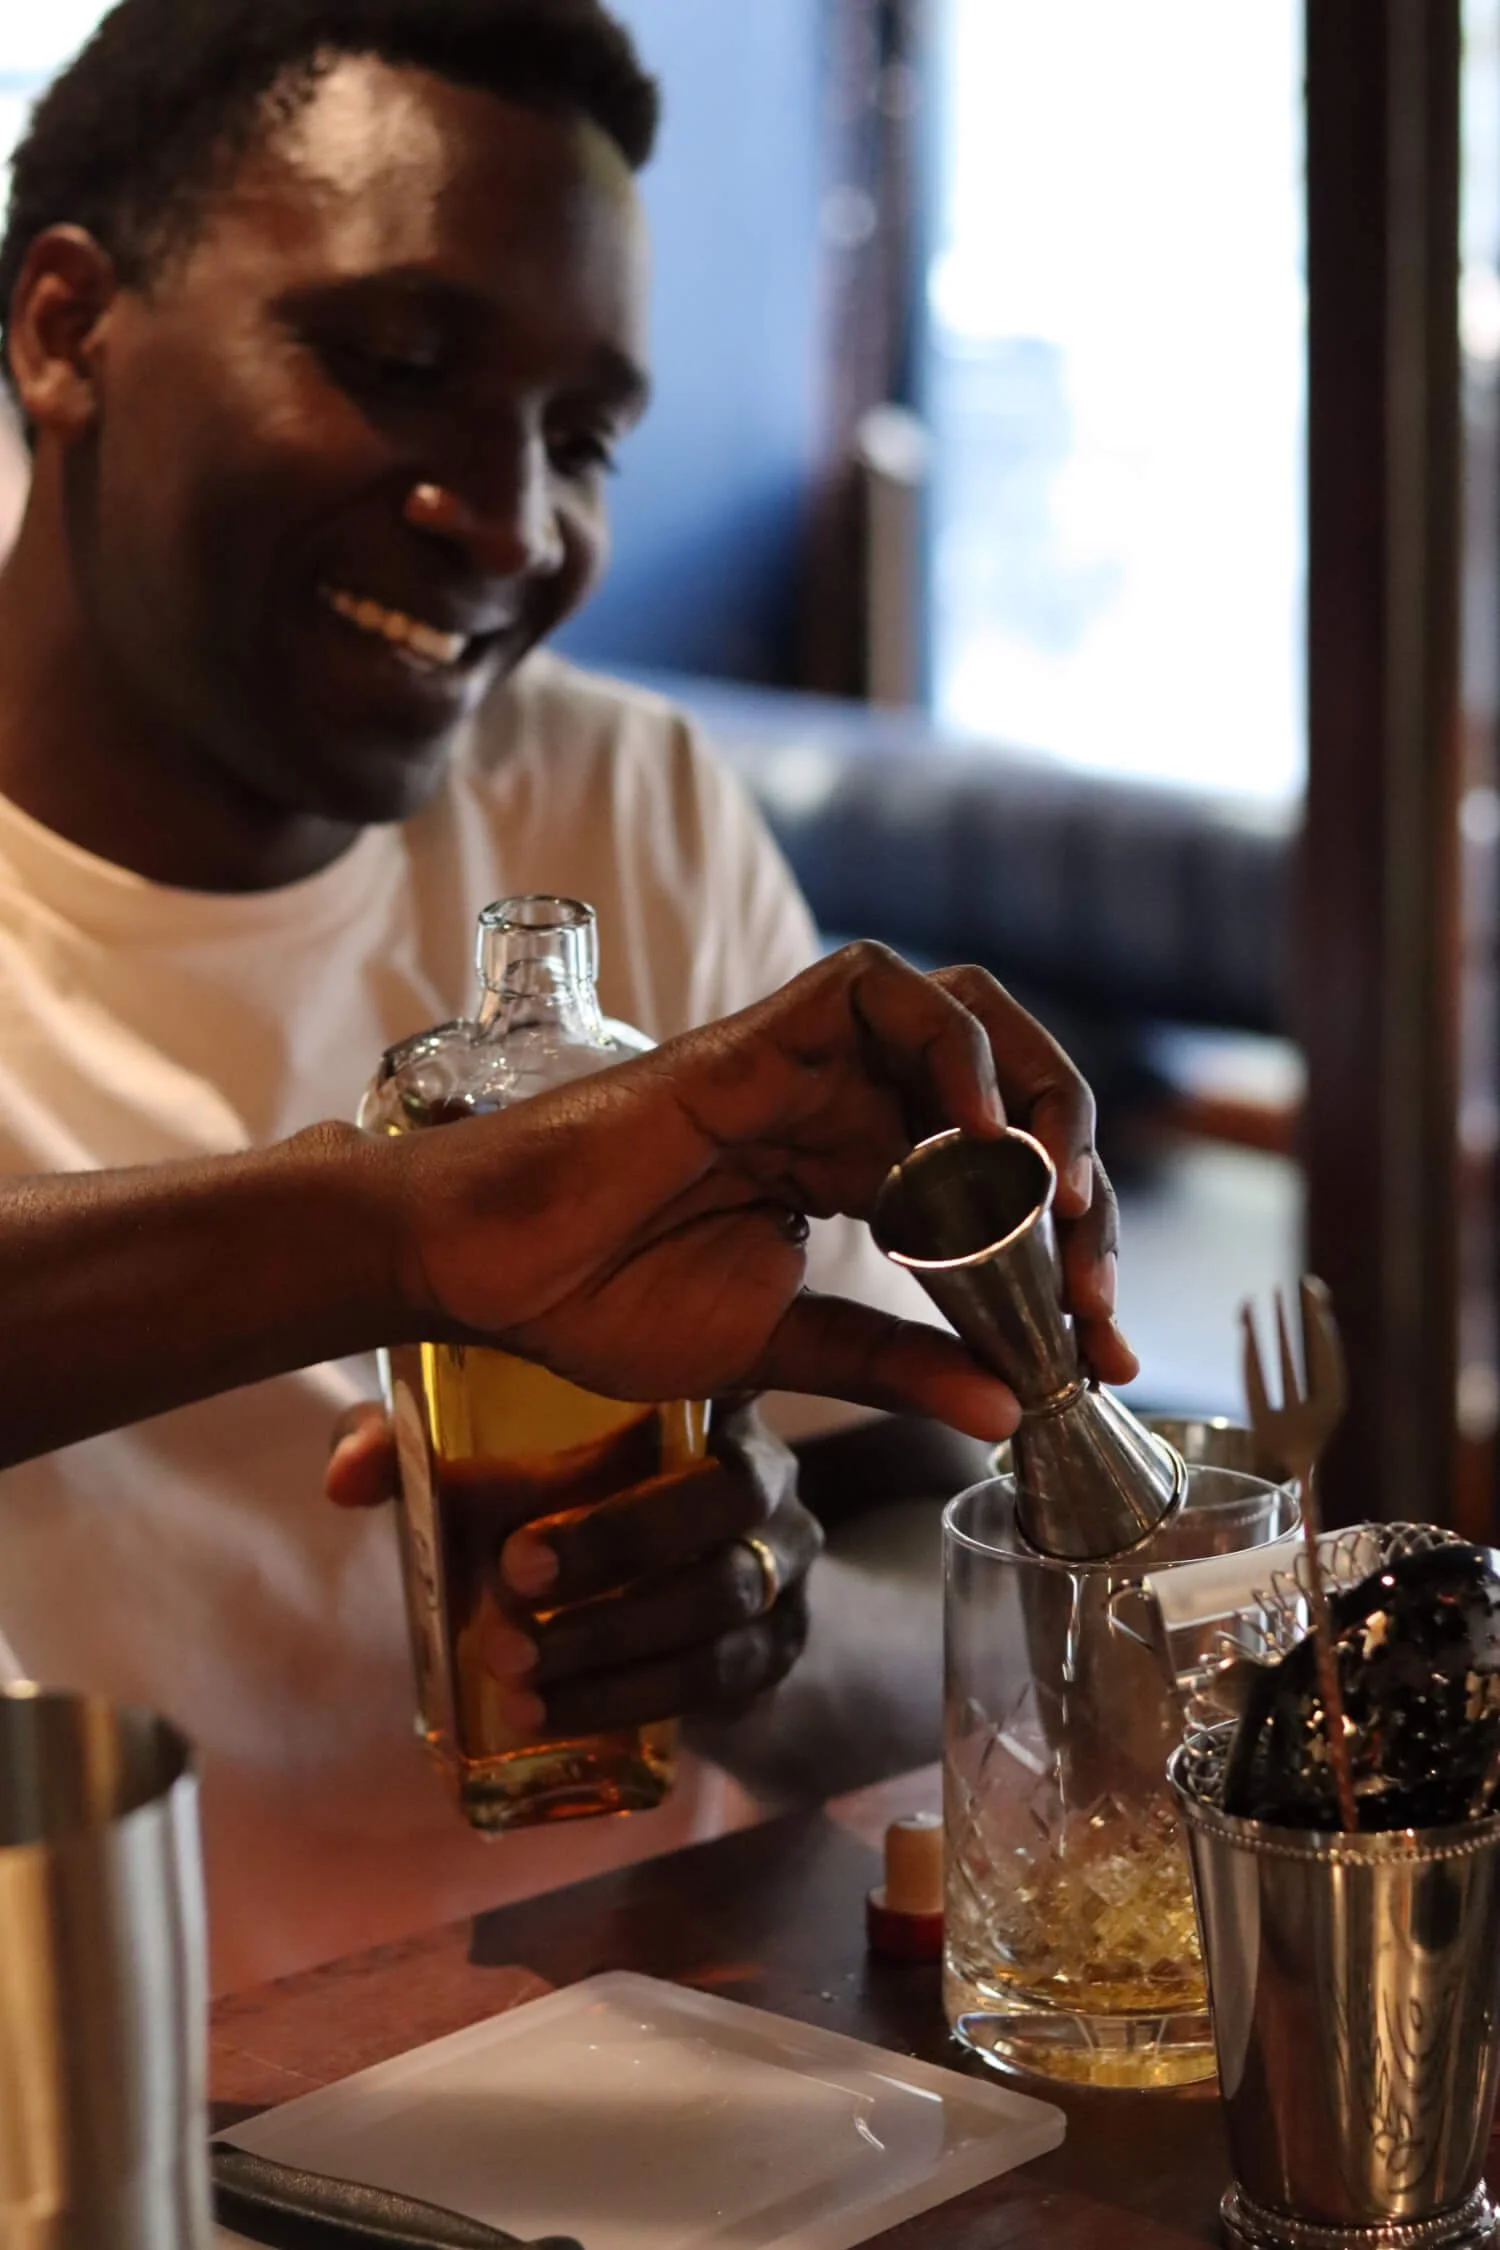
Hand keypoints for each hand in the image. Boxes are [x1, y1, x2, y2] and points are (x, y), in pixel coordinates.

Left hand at [330, 1402, 820, 1736]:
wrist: (687, 1614)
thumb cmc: (574, 1507)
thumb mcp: (497, 1466)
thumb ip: (420, 1448)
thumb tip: (345, 1478)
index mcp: (701, 1397)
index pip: (696, 1381)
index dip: (623, 1431)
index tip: (518, 1507)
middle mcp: (763, 1469)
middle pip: (729, 1491)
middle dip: (619, 1539)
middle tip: (511, 1579)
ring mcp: (785, 1563)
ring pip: (728, 1592)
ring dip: (616, 1639)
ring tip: (515, 1671)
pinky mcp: (778, 1650)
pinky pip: (729, 1675)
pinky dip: (635, 1698)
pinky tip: (554, 1716)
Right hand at [372, 941, 1134, 1435]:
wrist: (487, 1273)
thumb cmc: (602, 1300)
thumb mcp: (783, 1349)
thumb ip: (893, 1364)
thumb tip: (1005, 1410)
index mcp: (855, 1171)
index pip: (1000, 1192)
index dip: (1066, 1265)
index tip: (1099, 1352)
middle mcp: (847, 1105)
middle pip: (1012, 1096)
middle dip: (1079, 1185)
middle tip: (1096, 1290)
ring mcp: (809, 1063)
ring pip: (972, 1022)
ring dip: (1040, 1104)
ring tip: (1058, 1207)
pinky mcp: (767, 1033)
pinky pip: (887, 995)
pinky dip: (956, 1051)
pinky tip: (982, 1140)